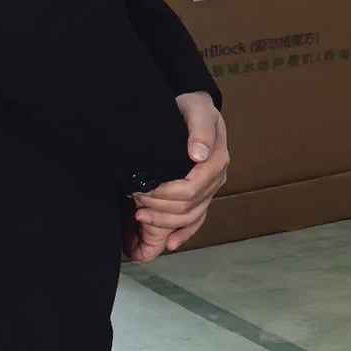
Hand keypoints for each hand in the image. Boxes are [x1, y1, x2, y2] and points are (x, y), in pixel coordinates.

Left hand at [130, 92, 229, 257]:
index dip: (164, 196)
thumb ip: (200, 131)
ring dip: (165, 223)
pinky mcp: (202, 193)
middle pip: (188, 207)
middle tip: (134, 202)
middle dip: (159, 210)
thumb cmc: (192, 108)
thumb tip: (198, 154)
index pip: (190, 190)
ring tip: (139, 217)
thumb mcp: (197, 110)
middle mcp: (215, 178)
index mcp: (216, 161)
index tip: (141, 192)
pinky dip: (184, 233)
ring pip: (190, 217)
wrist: (193, 108)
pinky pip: (197, 219)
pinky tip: (170, 243)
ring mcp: (209, 188)